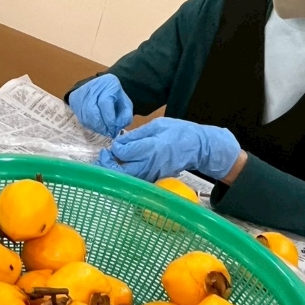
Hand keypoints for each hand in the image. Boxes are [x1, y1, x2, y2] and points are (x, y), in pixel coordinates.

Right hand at [68, 74, 132, 137]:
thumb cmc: (115, 97)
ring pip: (86, 116)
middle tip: (108, 133)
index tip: (114, 130)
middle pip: (93, 111)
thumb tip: (117, 127)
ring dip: (96, 127)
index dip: (109, 120)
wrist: (100, 87)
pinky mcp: (74, 102)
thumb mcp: (125, 103)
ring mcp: (81, 95)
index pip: (105, 103)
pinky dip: (90, 125)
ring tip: (103, 131)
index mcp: (108, 84)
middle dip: (102, 126)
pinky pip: (81, 118)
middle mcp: (92, 88)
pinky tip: (97, 127)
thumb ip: (125, 116)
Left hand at [98, 117, 240, 182]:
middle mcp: (151, 164)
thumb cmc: (179, 132)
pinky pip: (137, 180)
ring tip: (112, 161)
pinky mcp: (156, 178)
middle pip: (122, 172)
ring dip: (116, 171)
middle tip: (105, 156)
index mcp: (151, 147)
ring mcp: (154, 173)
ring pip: (128, 178)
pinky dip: (127, 175)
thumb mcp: (158, 125)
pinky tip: (124, 166)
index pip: (123, 152)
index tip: (115, 144)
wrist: (199, 147)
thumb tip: (120, 141)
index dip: (115, 148)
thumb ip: (137, 134)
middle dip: (109, 164)